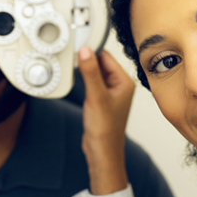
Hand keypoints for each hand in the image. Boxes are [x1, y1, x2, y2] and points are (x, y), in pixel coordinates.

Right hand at [78, 47, 136, 194]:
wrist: (101, 151)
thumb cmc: (105, 130)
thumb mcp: (96, 97)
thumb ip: (90, 73)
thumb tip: (85, 52)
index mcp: (124, 82)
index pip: (107, 57)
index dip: (92, 50)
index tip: (78, 44)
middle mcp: (119, 86)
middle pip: (101, 63)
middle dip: (87, 59)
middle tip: (72, 54)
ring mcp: (110, 93)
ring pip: (95, 73)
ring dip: (84, 69)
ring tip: (73, 66)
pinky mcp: (101, 100)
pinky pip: (92, 83)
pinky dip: (83, 79)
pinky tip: (76, 80)